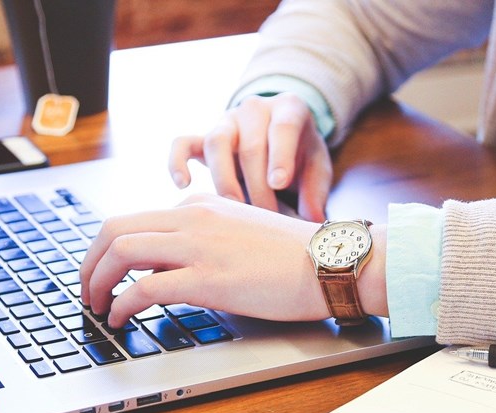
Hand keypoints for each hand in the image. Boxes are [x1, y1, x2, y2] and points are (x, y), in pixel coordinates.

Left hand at [80, 194, 331, 327]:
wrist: (331, 262)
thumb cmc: (295, 257)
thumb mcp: (240, 234)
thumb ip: (203, 243)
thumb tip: (166, 270)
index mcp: (200, 206)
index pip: (136, 220)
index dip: (109, 251)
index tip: (104, 274)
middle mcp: (192, 217)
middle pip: (114, 228)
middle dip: (89, 262)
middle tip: (86, 290)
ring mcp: (198, 246)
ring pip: (121, 251)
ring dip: (96, 281)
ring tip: (96, 307)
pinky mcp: (207, 278)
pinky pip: (144, 288)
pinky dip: (121, 305)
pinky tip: (120, 320)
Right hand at [169, 93, 332, 221]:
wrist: (280, 136)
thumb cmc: (301, 155)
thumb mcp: (317, 167)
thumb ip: (316, 191)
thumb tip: (312, 220)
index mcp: (289, 109)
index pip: (283, 127)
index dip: (280, 155)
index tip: (278, 183)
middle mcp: (255, 109)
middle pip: (250, 145)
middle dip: (257, 185)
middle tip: (266, 216)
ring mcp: (226, 122)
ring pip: (216, 142)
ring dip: (224, 180)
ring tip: (234, 209)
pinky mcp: (203, 137)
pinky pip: (182, 143)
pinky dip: (178, 162)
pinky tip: (183, 185)